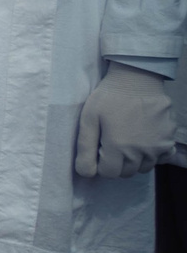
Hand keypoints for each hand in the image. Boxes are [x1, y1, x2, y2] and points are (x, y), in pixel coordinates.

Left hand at [77, 64, 176, 178]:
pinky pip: (160, 158)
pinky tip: (143, 140)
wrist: (137, 79)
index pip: (109, 173)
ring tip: (126, 139)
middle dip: (116, 162)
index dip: (100, 163)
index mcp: (119, 148)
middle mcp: (141, 152)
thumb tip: (86, 173)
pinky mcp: (168, 140)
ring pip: (143, 167)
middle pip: (126, 172)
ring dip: (133, 160)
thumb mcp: (88, 119)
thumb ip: (85, 148)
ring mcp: (158, 147)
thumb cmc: (109, 97)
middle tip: (110, 142)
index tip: (99, 148)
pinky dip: (151, 155)